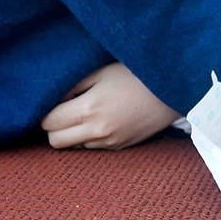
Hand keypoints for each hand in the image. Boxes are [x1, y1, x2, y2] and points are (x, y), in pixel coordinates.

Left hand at [41, 62, 179, 149]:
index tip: (56, 102)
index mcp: (90, 108)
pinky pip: (94, 147)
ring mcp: (110, 142)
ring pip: (73, 146)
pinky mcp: (121, 147)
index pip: (49, 122)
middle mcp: (97, 131)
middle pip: (55, 141)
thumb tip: (53, 98)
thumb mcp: (102, 71)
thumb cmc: (137, 75)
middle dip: (54, 127)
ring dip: (73, 133)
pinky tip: (103, 120)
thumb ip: (73, 86)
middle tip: (65, 110)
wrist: (173, 91)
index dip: (47, 112)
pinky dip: (91, 137)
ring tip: (86, 114)